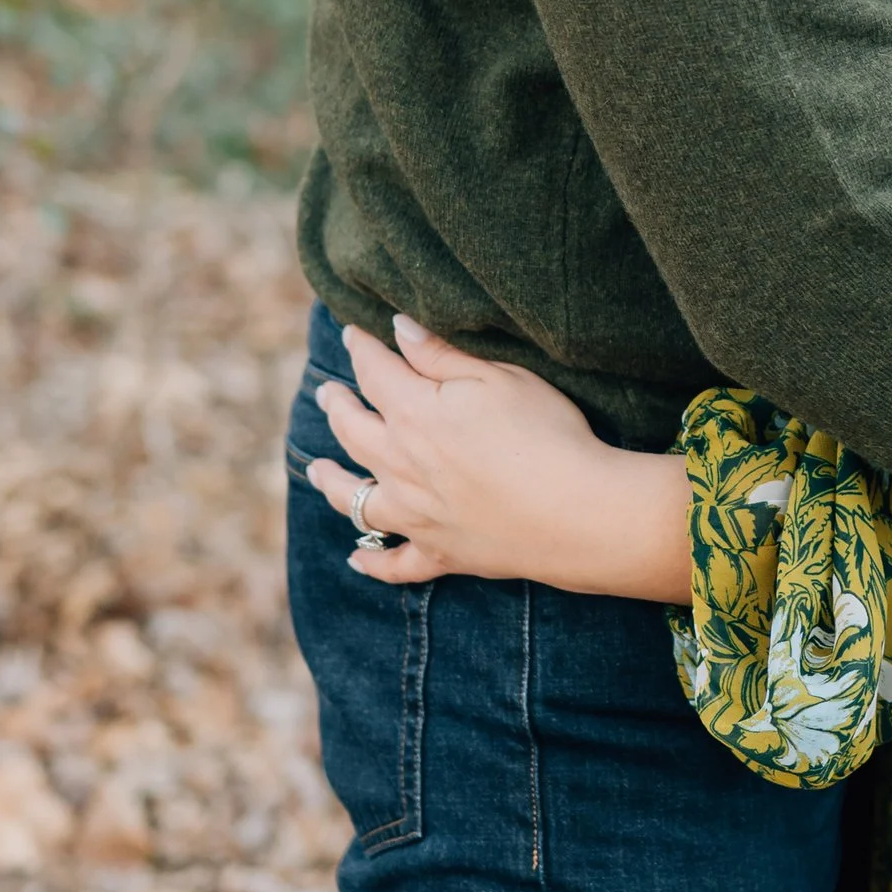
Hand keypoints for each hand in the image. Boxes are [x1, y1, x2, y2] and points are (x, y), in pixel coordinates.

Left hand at [306, 319, 691, 599]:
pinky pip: (394, 564)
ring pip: (354, 500)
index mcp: (414, 413)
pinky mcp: (440, 554)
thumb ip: (441, 354)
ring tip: (317, 469)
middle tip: (327, 392)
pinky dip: (372, 562)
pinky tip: (356, 559)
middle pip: (352, 431)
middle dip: (337, 406)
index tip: (351, 333)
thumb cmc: (544, 434)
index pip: (374, 372)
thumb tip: (398, 328)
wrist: (574, 513)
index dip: (361, 348)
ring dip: (331, 482)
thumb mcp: (498, 377)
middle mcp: (400, 465)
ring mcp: (416, 515)